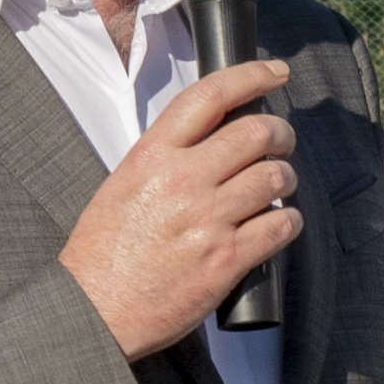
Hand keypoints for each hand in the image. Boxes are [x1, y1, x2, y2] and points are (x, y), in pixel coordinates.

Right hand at [55, 57, 299, 357]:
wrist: (94, 310)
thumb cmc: (102, 252)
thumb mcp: (121, 185)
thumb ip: (164, 158)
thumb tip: (210, 140)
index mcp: (152, 156)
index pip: (210, 96)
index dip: (251, 75)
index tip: (275, 73)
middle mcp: (183, 180)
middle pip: (256, 132)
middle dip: (281, 133)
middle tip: (282, 141)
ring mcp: (208, 220)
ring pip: (274, 177)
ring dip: (286, 178)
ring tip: (277, 186)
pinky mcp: (227, 260)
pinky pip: (280, 226)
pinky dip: (288, 221)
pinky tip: (280, 223)